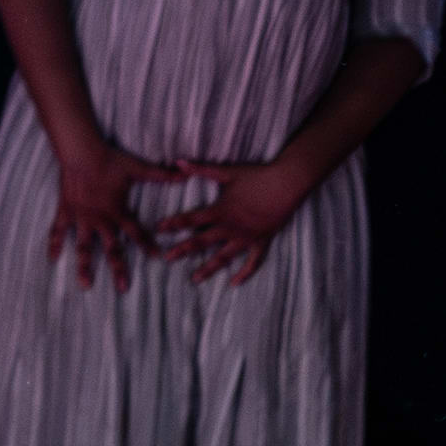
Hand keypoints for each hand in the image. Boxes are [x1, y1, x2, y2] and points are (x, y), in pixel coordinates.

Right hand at [46, 143, 175, 292]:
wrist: (81, 153)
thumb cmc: (110, 160)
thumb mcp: (138, 168)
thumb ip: (161, 175)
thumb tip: (185, 173)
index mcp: (118, 211)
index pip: (136, 233)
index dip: (147, 245)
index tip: (157, 258)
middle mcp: (100, 219)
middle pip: (111, 249)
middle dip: (118, 269)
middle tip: (123, 288)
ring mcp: (81, 218)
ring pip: (83, 247)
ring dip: (84, 267)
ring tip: (86, 285)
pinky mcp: (65, 212)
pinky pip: (57, 231)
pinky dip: (54, 245)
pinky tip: (51, 259)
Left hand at [151, 157, 314, 286]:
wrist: (288, 183)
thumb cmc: (257, 176)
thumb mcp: (226, 172)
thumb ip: (201, 169)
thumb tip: (177, 161)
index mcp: (221, 211)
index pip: (191, 219)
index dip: (174, 224)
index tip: (158, 229)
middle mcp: (232, 227)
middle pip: (202, 242)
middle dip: (183, 250)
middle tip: (167, 259)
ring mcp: (247, 237)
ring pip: (224, 257)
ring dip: (209, 268)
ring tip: (195, 278)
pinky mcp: (263, 241)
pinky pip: (253, 262)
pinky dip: (245, 273)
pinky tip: (234, 283)